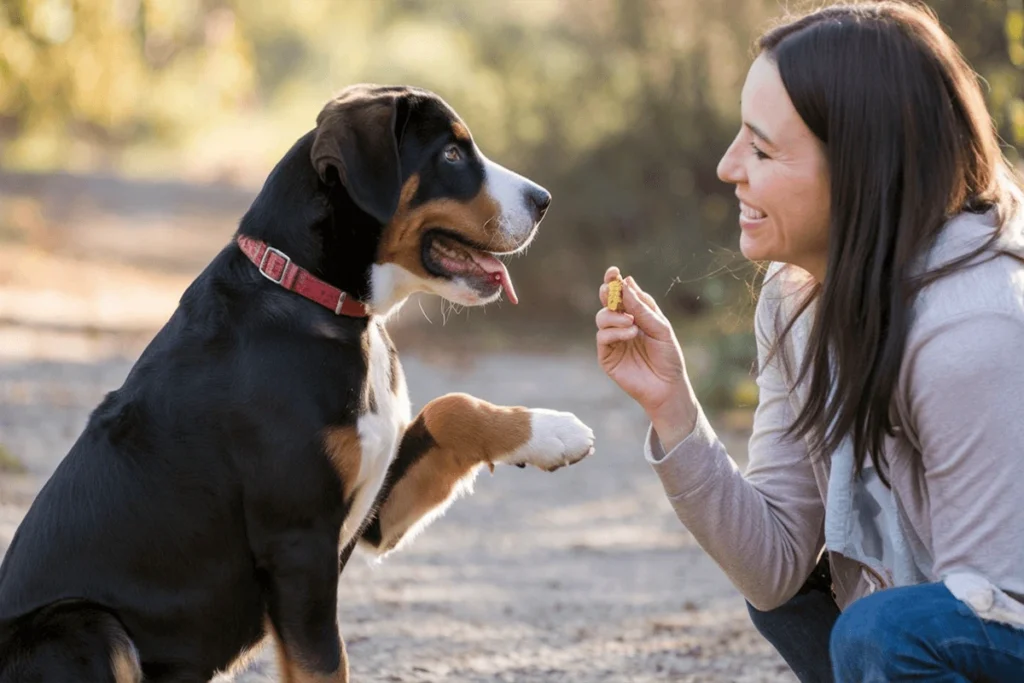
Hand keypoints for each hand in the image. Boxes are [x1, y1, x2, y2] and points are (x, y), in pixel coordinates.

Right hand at [596, 267, 698, 449]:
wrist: (668, 386)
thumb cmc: (668, 357)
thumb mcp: (660, 327)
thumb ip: (642, 308)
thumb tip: (627, 283)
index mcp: (636, 315)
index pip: (622, 294)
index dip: (615, 281)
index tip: (613, 271)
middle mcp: (621, 325)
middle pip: (607, 302)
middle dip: (608, 292)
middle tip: (611, 288)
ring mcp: (613, 340)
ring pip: (602, 317)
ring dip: (615, 315)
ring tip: (631, 323)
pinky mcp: (606, 356)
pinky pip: (602, 337)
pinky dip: (615, 332)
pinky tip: (630, 333)